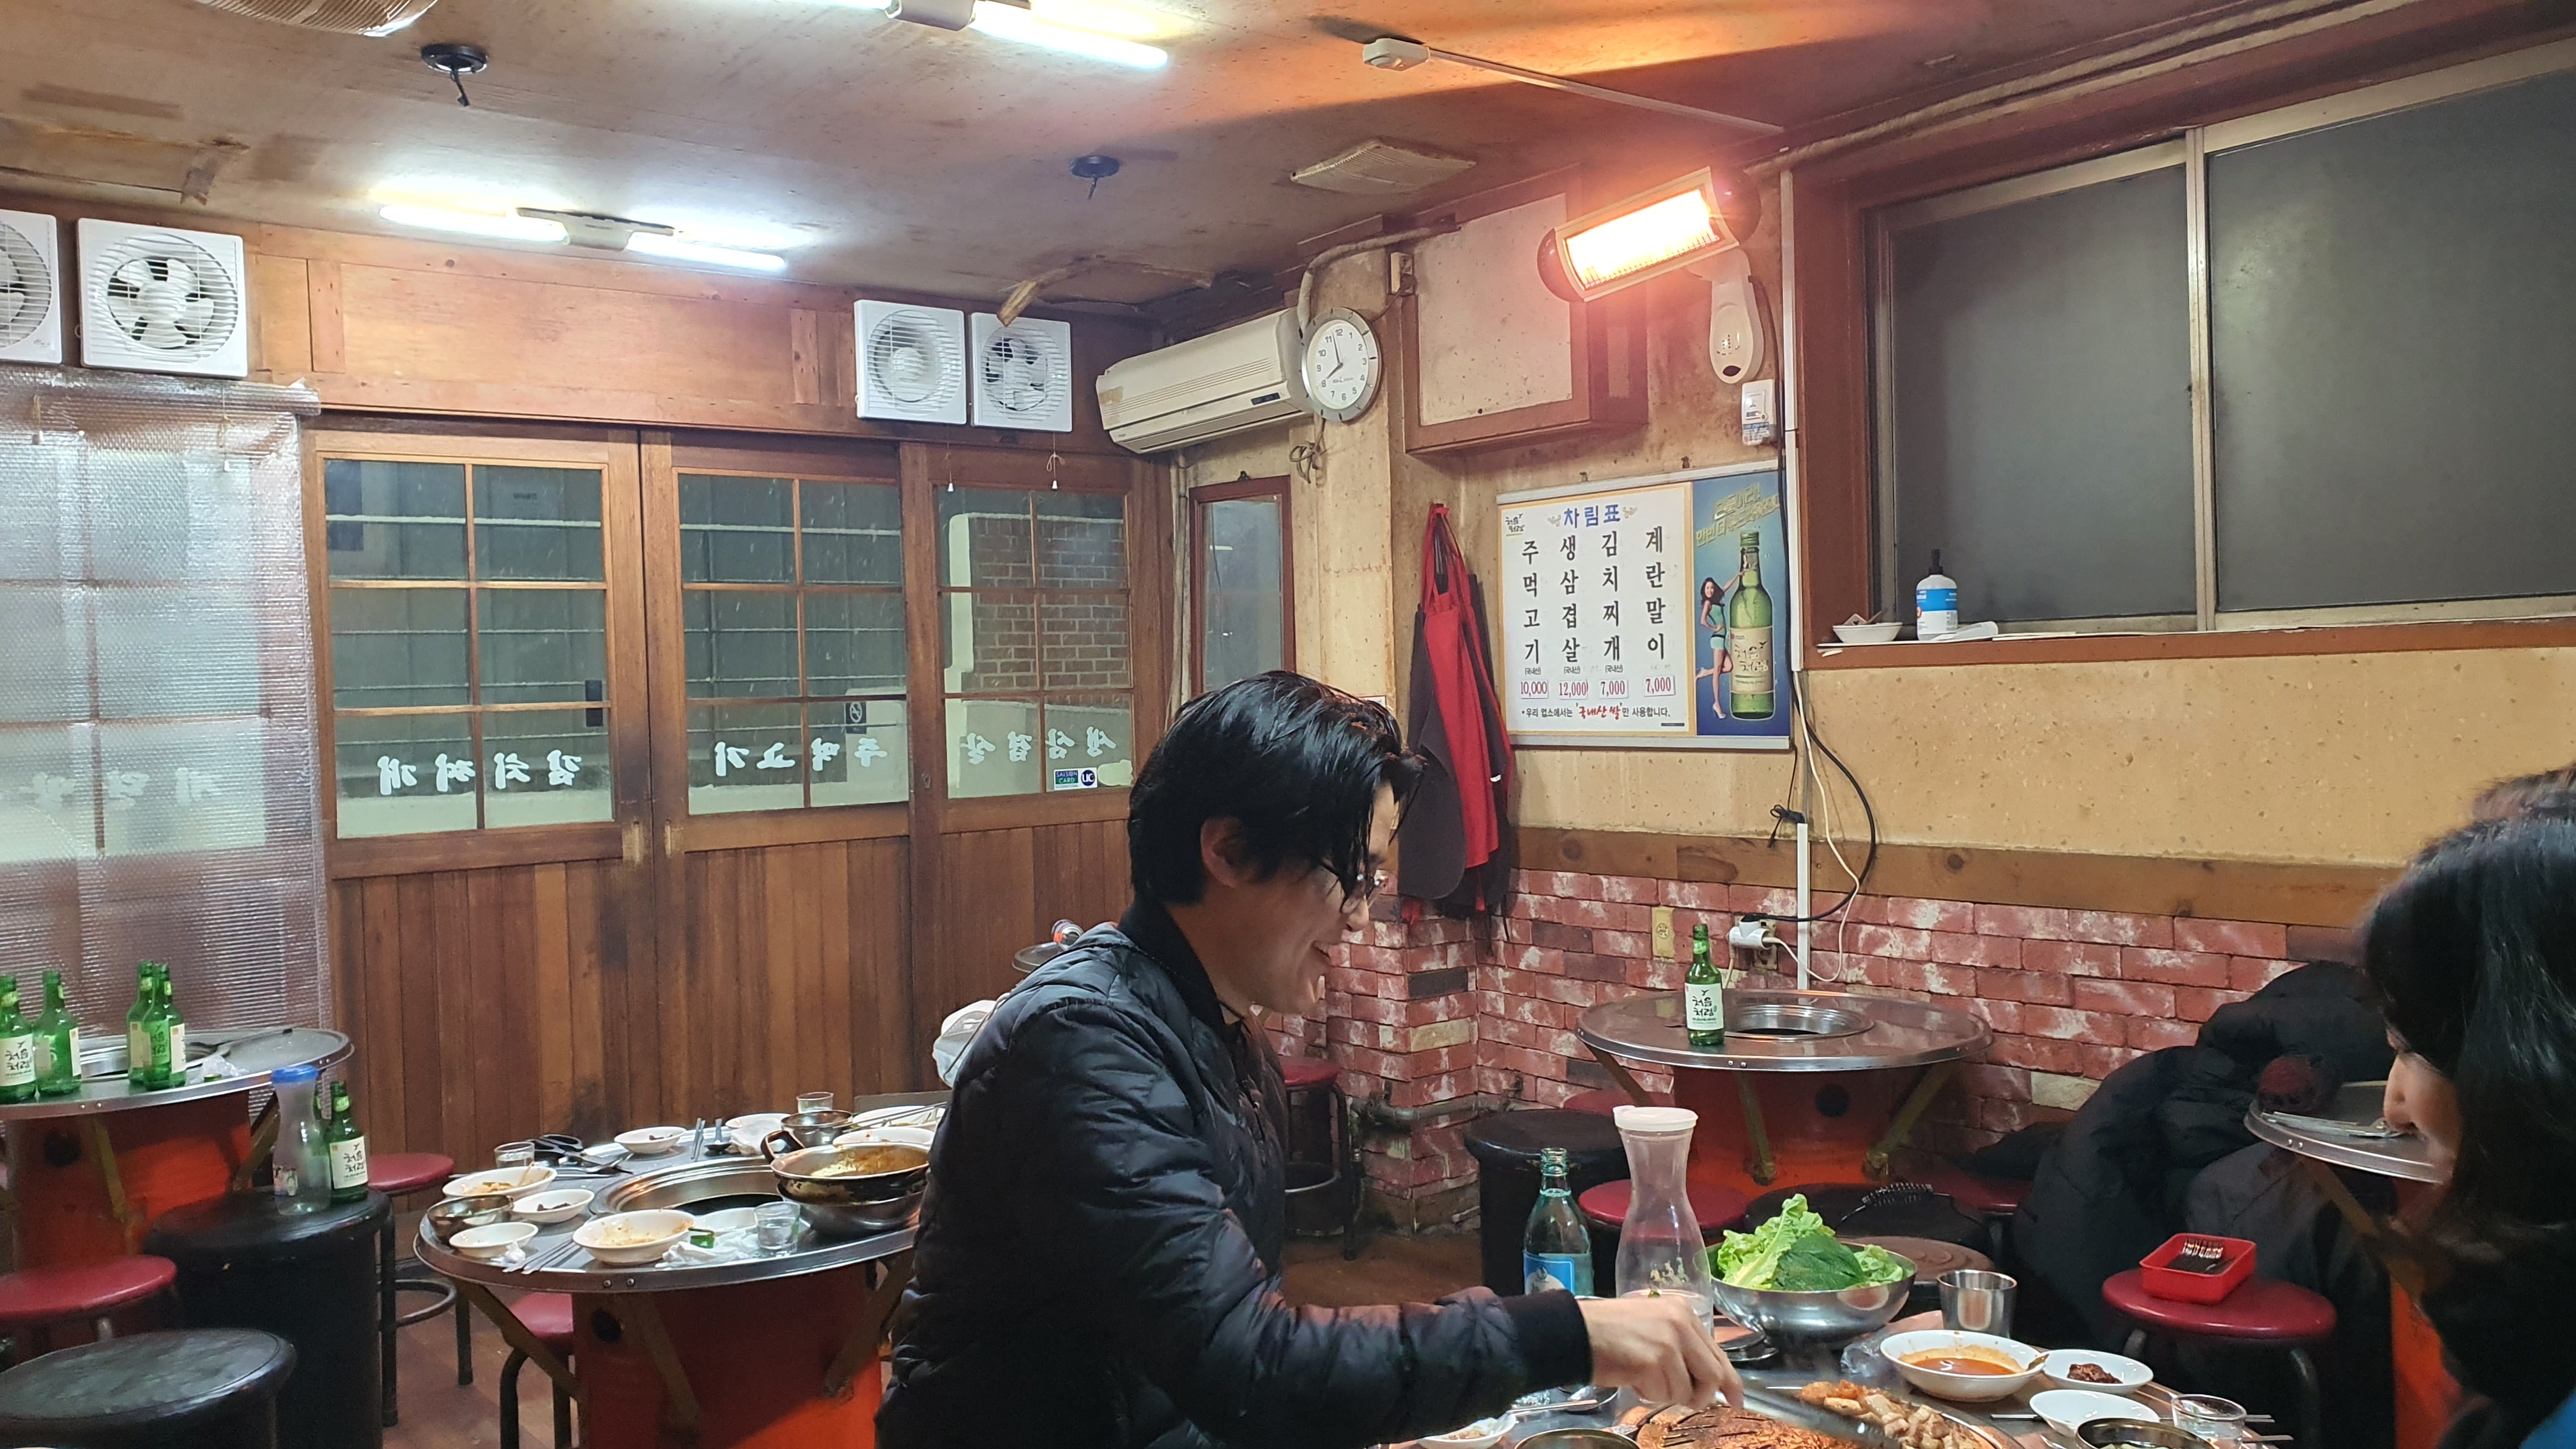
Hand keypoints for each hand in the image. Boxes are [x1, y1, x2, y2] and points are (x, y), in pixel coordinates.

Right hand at [1577, 1296, 1738, 1408]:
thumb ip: (1680, 1346)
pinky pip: (1665, 1394)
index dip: (1730, 1382)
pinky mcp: (1655, 1361)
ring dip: (1667, 1393)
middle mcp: (1681, 1323)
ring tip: (1643, 1379)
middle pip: (1712, 1375)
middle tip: (1690, 1402)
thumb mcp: (1653, 1327)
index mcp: (1683, 1312)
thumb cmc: (1608, 1331)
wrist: (1574, 1332)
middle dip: (1701, 1395)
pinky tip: (1634, 1380)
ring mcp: (1669, 1342)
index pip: (1717, 1353)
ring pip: (1688, 1390)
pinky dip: (1650, 1394)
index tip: (1737, 1400)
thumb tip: (1707, 1378)